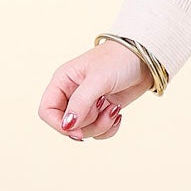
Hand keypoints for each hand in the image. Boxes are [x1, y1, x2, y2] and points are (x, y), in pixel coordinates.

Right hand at [38, 41, 152, 144]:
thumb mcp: (98, 80)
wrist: (144, 59)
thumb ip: (81, 103)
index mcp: (62, 82)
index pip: (47, 111)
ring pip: (84, 130)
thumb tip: (67, 126)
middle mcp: (71, 94)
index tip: (76, 130)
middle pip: (66, 125)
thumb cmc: (118, 61)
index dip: (58, 124)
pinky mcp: (102, 111)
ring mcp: (87, 104)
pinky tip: (117, 112)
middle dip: (86, 125)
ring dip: (100, 126)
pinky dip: (109, 128)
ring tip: (114, 109)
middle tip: (102, 110)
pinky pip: (99, 131)